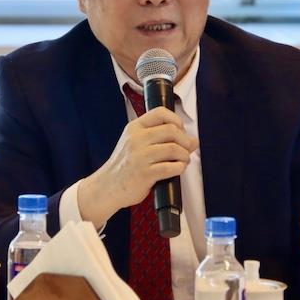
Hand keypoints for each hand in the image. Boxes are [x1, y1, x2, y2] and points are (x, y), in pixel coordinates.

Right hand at [78, 106, 198, 227]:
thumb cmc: (124, 165)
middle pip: (171, 130)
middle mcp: (136, 139)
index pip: (160, 113)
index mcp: (134, 128)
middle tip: (187, 148)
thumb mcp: (134, 143)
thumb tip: (191, 140)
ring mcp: (140, 157)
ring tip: (184, 160)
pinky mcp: (145, 174)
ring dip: (185, 155)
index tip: (181, 129)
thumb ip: (158, 138)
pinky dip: (180, 168)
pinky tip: (178, 169)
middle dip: (185, 140)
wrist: (107, 187)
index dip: (176, 120)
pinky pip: (171, 167)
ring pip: (173, 148)